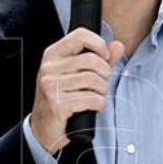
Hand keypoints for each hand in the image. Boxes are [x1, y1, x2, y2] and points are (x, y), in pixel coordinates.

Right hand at [30, 28, 124, 152]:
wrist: (44, 128)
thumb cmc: (61, 98)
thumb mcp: (77, 74)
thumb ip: (100, 59)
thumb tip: (118, 46)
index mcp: (52, 55)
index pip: (80, 35)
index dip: (99, 44)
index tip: (105, 57)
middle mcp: (49, 68)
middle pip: (91, 60)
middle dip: (104, 74)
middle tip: (101, 84)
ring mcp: (51, 86)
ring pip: (93, 80)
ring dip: (102, 91)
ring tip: (98, 97)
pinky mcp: (57, 104)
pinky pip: (91, 99)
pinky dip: (99, 104)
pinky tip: (96, 107)